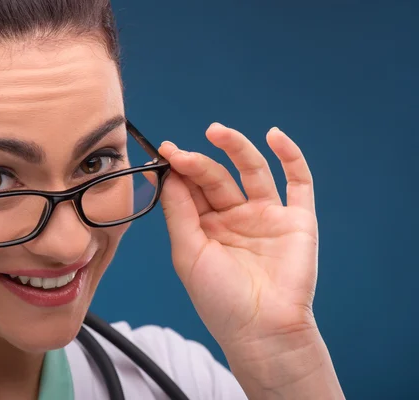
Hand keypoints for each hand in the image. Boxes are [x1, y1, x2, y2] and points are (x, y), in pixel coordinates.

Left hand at [158, 123, 318, 348]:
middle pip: (216, 177)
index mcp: (206, 227)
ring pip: (252, 171)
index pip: (191, 188)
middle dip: (197, 163)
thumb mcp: (188, 253)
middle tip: (179, 153)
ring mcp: (266, 216)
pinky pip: (298, 182)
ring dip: (235, 148)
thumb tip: (168, 174)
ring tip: (216, 132)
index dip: (179, 170)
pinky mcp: (297, 219)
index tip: (164, 152)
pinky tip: (274, 136)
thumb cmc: (219, 299)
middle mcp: (235, 217)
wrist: (261, 330)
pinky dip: (290, 157)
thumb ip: (179, 212)